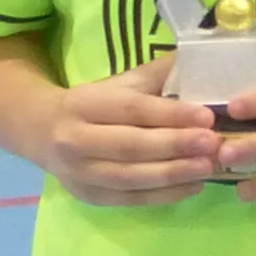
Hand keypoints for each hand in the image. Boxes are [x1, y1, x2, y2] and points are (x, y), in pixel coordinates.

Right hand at [42, 61, 220, 205]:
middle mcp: (75, 140)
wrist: (43, 133)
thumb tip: (203, 56)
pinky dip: (165, 195)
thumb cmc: (93, 105)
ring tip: (209, 166)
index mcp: (83, 104)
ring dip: (174, 174)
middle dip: (175, 145)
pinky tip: (193, 185)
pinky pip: (132, 199)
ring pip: (131, 177)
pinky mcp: (90, 197)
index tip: (206, 117)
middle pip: (131, 145)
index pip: (131, 110)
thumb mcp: (119, 83)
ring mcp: (80, 173)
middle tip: (213, 143)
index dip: (170, 115)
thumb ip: (157, 75)